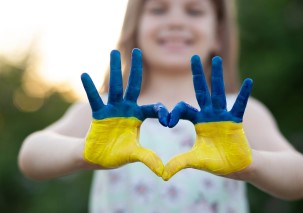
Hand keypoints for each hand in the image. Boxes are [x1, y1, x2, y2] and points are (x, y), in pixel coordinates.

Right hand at [81, 48, 167, 176]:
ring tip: (113, 51)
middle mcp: (125, 109)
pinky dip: (89, 88)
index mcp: (137, 118)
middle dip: (136, 69)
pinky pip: (93, 99)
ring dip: (114, 70)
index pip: (152, 109)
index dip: (161, 111)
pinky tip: (84, 74)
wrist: (95, 158)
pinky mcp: (97, 113)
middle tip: (138, 51)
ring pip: (114, 86)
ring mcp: (111, 109)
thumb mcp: (133, 156)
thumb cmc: (115, 155)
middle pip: (132, 86)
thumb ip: (148, 159)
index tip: (169, 119)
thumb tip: (165, 172)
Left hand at [162, 55, 252, 179]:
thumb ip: (180, 163)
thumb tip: (163, 174)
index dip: (174, 112)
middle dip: (197, 74)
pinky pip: (240, 105)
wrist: (238, 168)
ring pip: (219, 93)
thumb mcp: (196, 161)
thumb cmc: (218, 163)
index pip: (184, 109)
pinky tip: (249, 81)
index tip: (166, 121)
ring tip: (217, 58)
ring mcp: (224, 116)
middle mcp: (210, 115)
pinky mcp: (236, 121)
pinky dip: (244, 94)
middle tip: (192, 57)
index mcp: (198, 122)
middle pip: (202, 91)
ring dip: (217, 77)